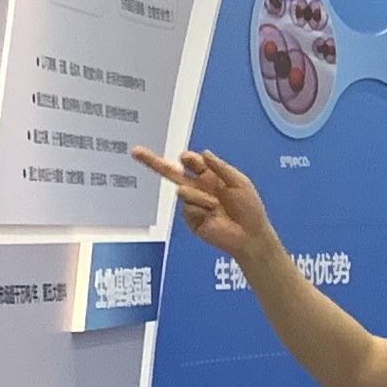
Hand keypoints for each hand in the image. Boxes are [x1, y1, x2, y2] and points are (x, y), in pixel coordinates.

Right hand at [133, 146, 279, 264]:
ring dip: (199, 196)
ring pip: (183, 191)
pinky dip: (200, 208)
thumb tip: (203, 153)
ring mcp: (193, 204)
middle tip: (135, 152)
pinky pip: (187, 208)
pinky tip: (212, 215)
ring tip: (216, 205)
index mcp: (210, 177)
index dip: (187, 159)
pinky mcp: (190, 220)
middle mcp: (198, 188)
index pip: (191, 162)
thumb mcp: (239, 182)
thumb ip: (220, 168)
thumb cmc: (249, 208)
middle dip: (153, 162)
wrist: (250, 234)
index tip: (185, 158)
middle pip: (171, 173)